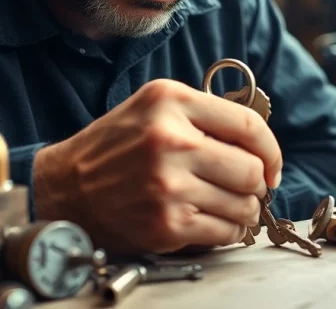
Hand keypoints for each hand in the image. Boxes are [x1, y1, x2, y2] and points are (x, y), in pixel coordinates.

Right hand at [32, 78, 281, 254]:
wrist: (65, 188)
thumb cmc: (112, 148)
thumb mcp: (152, 108)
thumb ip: (203, 116)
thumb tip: (258, 143)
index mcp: (171, 102)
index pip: (249, 125)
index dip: (270, 149)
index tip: (270, 164)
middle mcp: (171, 140)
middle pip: (251, 169)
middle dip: (256, 183)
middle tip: (244, 187)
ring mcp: (169, 185)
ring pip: (244, 205)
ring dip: (243, 210)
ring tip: (224, 205)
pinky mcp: (166, 223)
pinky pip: (225, 232)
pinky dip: (227, 231)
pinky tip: (211, 222)